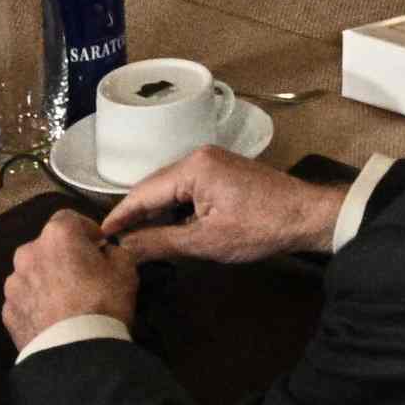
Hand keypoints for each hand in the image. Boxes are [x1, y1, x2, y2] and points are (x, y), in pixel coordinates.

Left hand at [0, 207, 129, 347]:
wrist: (73, 351)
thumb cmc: (103, 302)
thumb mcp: (126, 269)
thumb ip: (116, 251)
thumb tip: (105, 253)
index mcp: (57, 235)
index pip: (70, 218)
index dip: (86, 230)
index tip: (98, 247)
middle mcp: (28, 252)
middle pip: (47, 247)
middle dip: (62, 256)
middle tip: (82, 276)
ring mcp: (13, 283)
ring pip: (32, 273)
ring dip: (46, 279)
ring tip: (65, 302)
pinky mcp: (6, 311)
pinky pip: (25, 300)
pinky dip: (36, 304)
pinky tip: (52, 319)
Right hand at [98, 146, 348, 266]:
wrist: (306, 216)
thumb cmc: (259, 228)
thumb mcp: (206, 241)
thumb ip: (161, 242)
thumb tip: (126, 248)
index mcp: (192, 167)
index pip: (142, 192)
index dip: (120, 216)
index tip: (98, 235)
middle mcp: (198, 156)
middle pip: (154, 187)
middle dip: (134, 214)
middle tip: (112, 241)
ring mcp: (212, 161)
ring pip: (170, 188)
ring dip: (154, 212)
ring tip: (133, 238)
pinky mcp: (222, 171)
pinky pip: (186, 188)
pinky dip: (173, 208)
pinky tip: (165, 227)